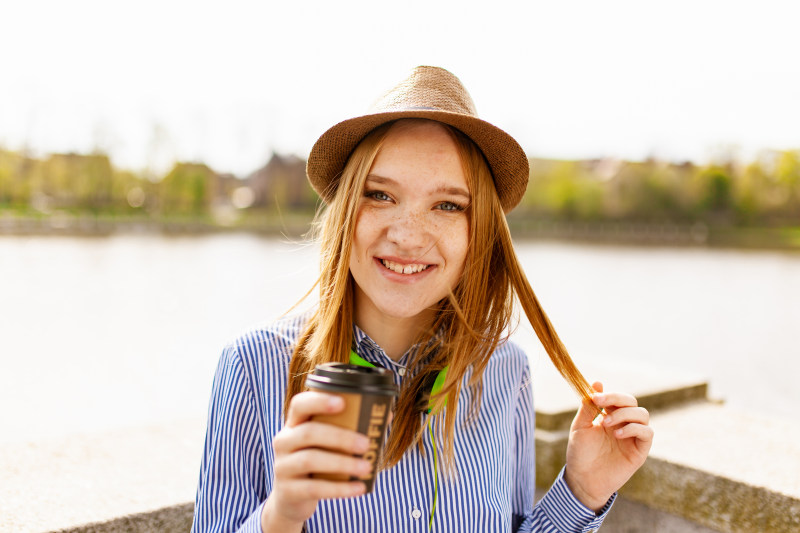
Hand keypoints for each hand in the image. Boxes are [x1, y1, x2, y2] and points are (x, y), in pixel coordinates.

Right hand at [261, 391, 371, 532]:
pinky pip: (314, 488)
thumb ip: (349, 428)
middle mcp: (284, 441)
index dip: (319, 401)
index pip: (299, 404)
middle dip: (340, 436)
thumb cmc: (316, 462)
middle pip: (308, 433)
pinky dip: (340, 489)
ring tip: (366, 467)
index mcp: (294, 424)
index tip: (343, 402)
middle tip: (366, 443)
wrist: (291, 498)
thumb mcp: (325, 443)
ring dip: (342, 463)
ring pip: (310, 459)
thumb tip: (386, 415)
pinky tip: (359, 488)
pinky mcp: (288, 490)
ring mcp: (283, 466)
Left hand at [564, 382, 652, 511]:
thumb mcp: (580, 427)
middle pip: (632, 402)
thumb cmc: (580, 453)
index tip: (595, 397)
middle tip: (600, 406)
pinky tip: (617, 434)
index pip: (617, 398)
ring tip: (606, 424)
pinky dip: (634, 428)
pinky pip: (647, 433)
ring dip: (625, 414)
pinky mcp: (640, 450)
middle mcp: (624, 424)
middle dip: (617, 400)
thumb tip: (597, 382)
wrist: (583, 479)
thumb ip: (588, 407)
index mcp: (609, 415)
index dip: (608, 394)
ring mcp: (633, 436)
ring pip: (642, 414)